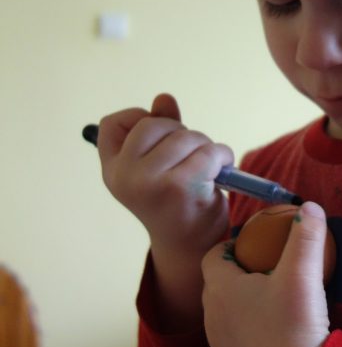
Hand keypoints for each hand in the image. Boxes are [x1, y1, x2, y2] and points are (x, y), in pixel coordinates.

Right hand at [97, 93, 233, 253]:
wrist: (192, 249)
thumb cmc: (177, 202)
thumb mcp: (159, 166)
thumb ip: (160, 131)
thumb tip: (164, 98)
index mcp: (113, 170)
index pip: (113, 123)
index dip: (139, 119)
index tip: (159, 139)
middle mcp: (124, 177)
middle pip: (155, 124)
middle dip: (182, 133)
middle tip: (192, 156)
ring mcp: (150, 182)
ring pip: (186, 136)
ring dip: (206, 145)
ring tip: (209, 166)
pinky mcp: (180, 188)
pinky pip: (208, 152)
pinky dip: (222, 155)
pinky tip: (222, 169)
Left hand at [201, 201, 330, 346]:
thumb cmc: (296, 324)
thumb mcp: (304, 273)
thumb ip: (307, 236)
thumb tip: (311, 206)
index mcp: (220, 288)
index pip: (213, 256)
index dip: (232, 247)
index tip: (257, 247)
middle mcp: (210, 316)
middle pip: (217, 284)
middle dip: (237, 273)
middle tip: (269, 270)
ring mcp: (219, 346)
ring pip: (224, 313)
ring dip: (241, 303)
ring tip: (273, 300)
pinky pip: (233, 338)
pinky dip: (247, 329)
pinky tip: (274, 331)